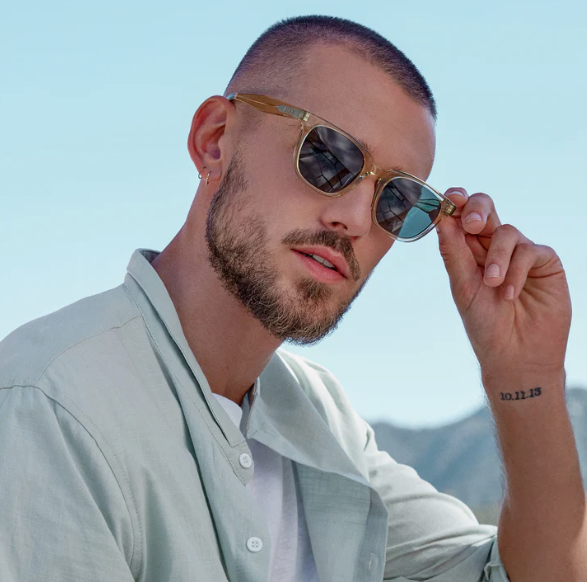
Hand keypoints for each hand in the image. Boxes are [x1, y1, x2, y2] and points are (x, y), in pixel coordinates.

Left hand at [436, 188, 570, 388]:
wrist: (514, 354)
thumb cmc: (484, 323)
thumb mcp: (463, 287)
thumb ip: (454, 254)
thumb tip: (442, 219)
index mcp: (468, 251)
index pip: (460, 218)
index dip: (454, 204)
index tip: (447, 198)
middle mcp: (493, 247)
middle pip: (485, 211)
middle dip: (476, 210)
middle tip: (470, 222)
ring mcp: (519, 253)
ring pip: (506, 231)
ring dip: (497, 257)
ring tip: (492, 284)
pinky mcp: (544, 263)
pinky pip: (529, 251)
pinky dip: (516, 271)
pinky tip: (510, 294)